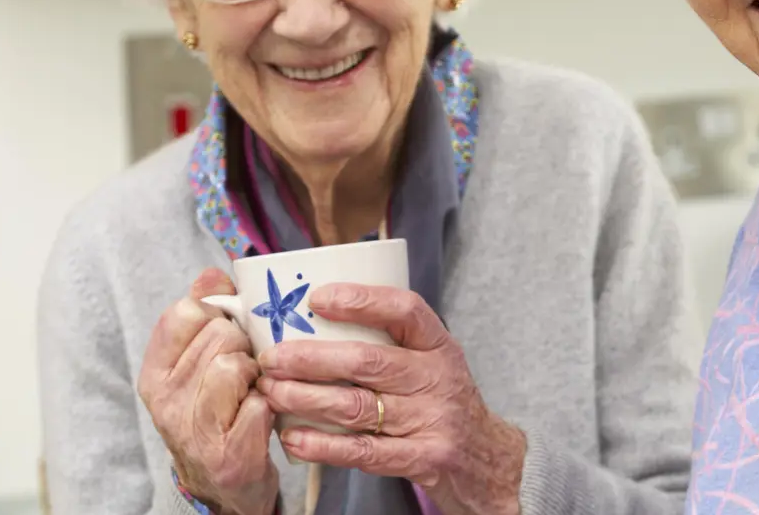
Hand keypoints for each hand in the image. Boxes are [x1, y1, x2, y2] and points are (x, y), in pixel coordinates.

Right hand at [137, 268, 278, 514]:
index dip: (216, 313)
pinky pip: (261, 402)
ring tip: (253, 389)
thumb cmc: (215, 411)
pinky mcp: (229, 454)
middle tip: (246, 367)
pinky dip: (270, 404)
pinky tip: (263, 414)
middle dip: (244, 345)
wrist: (223, 486)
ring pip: (235, 365)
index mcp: (154, 372)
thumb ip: (202, 314)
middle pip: (219, 335)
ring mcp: (195, 430)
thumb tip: (212, 274)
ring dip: (257, 373)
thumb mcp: (196, 364)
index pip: (184, 312)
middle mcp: (165, 401)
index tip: (227, 330)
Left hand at [258, 284, 527, 514]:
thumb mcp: (431, 364)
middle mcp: (437, 378)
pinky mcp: (424, 458)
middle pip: (368, 361)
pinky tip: (294, 439)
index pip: (405, 309)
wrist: (487, 461)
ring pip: (358, 406)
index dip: (361, 300)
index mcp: (439, 346)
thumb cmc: (443, 404)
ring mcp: (432, 420)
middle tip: (272, 358)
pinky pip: (365, 451)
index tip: (317, 298)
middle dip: (311, 358)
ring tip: (273, 393)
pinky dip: (324, 446)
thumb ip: (389, 345)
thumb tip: (314, 323)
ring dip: (306, 399)